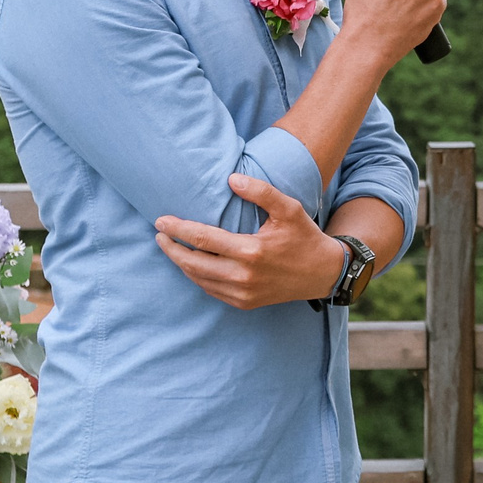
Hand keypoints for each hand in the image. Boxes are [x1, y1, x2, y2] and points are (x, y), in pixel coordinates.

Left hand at [154, 174, 345, 308]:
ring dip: (180, 263)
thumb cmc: (304, 237)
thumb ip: (260, 191)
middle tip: (158, 234)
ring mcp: (243, 293)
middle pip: (192, 263)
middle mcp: (243, 276)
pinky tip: (191, 264)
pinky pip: (210, 290)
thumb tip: (230, 179)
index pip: (202, 239)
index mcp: (251, 251)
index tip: (160, 221)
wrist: (323, 274)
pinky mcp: (244, 303)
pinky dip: (196, 276)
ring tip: (169, 247)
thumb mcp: (288, 208)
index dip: (177, 229)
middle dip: (171, 248)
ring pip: (198, 278)